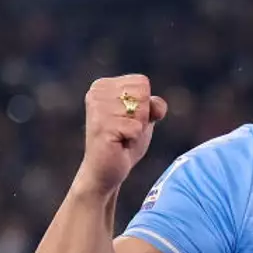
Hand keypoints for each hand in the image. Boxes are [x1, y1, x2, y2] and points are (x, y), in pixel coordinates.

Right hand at [77, 75, 169, 195]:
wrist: (106, 169)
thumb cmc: (124, 142)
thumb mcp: (144, 119)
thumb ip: (153, 105)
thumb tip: (156, 106)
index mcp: (104, 85)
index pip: (142, 82)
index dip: (145, 105)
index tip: (129, 119)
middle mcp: (96, 93)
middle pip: (142, 94)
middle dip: (142, 116)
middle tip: (126, 130)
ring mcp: (97, 109)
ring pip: (140, 111)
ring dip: (137, 129)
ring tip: (121, 136)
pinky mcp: (101, 126)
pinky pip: (136, 128)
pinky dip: (134, 139)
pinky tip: (119, 143)